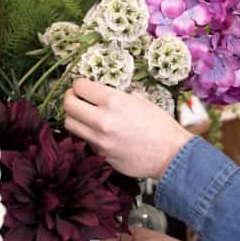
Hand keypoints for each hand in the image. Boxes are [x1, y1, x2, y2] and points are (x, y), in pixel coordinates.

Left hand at [64, 78, 191, 178]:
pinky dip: (86, 133)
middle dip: (70, 98)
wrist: (171, 155)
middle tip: (76, 97)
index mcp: (114, 101)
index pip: (80, 87)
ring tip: (82, 114)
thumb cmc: (161, 126)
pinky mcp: (100, 155)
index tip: (81, 86)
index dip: (79, 84)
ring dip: (74, 116)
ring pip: (70, 124)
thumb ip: (119, 96)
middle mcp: (102, 120)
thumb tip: (104, 93)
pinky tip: (97, 131)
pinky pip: (84, 140)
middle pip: (68, 105)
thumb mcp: (141, 100)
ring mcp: (99, 140)